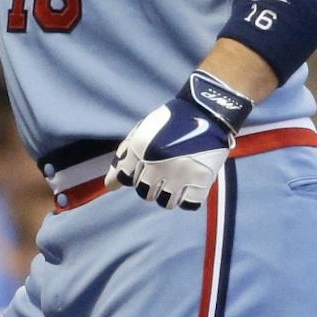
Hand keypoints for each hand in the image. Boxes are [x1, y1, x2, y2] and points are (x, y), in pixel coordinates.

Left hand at [111, 71, 252, 208]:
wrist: (207, 112)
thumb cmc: (170, 122)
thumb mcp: (142, 133)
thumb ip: (124, 158)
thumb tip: (110, 186)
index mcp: (140, 148)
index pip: (123, 178)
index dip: (129, 176)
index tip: (138, 171)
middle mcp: (158, 163)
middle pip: (145, 193)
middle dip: (149, 186)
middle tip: (160, 174)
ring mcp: (181, 173)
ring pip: (166, 202)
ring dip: (167, 195)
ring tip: (174, 181)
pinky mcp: (202, 180)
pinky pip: (188, 203)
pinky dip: (186, 198)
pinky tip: (188, 186)